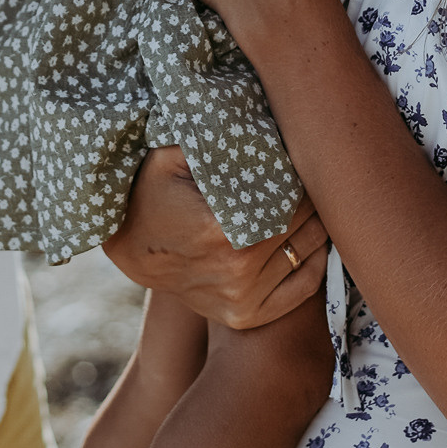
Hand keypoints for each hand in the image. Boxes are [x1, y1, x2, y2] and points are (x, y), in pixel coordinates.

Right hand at [102, 146, 329, 328]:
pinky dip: (315, 261)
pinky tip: (313, 237)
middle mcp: (236, 274)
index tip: (299, 157)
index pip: (290, 200)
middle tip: (310, 175)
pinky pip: (303, 290)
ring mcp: (241, 301)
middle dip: (311, 198)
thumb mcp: (173, 155)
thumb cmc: (152, 191)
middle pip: (303, 226)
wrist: (130, 246)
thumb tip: (265, 130)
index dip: (301, 177)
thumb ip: (217, 143)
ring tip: (310, 200)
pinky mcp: (245, 317)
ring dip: (316, 225)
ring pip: (307, 253)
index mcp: (222, 232)